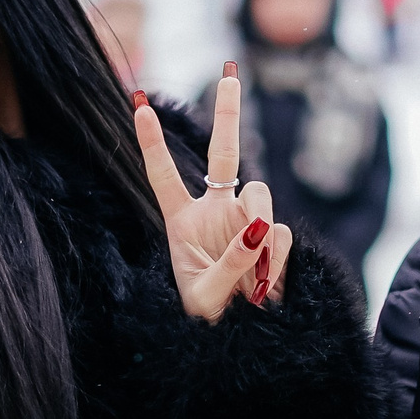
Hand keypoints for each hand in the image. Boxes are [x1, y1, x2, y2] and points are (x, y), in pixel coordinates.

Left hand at [132, 66, 292, 321]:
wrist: (244, 346)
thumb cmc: (207, 324)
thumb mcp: (205, 298)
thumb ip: (231, 261)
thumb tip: (262, 225)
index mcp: (182, 223)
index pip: (164, 175)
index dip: (151, 143)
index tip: (138, 104)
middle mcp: (215, 213)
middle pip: (223, 154)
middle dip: (228, 113)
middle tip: (230, 72)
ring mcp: (248, 223)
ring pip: (261, 198)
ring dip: (258, 228)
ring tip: (252, 278)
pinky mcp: (275, 240)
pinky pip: (281, 233)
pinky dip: (275, 259)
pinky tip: (264, 286)